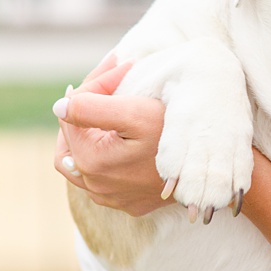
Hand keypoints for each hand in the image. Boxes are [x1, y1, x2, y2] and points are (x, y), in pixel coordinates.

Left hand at [53, 55, 172, 215]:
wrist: (211, 170)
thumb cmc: (175, 137)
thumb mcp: (134, 113)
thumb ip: (89, 107)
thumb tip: (58, 106)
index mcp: (91, 162)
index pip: (71, 116)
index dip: (90, 87)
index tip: (115, 67)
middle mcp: (96, 186)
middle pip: (71, 139)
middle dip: (85, 108)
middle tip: (106, 84)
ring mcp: (112, 198)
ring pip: (81, 161)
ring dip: (89, 133)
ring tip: (107, 107)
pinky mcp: (129, 203)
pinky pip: (102, 178)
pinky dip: (103, 155)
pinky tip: (118, 137)